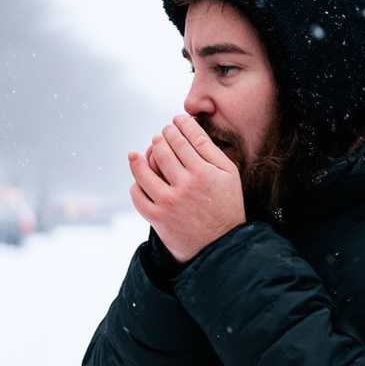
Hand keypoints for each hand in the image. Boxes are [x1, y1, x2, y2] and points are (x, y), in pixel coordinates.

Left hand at [128, 113, 244, 263]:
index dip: (179, 125)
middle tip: (161, 133)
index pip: (186, 138)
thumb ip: (212, 151)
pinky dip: (136, 183)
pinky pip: (138, 195)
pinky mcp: (157, 218)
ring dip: (141, 157)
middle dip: (161, 136)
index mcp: (205, 172)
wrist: (220, 245)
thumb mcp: (229, 174)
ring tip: (142, 152)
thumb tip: (191, 129)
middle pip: (165, 149)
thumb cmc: (226, 205)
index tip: (176, 120)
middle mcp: (185, 184)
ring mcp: (169, 202)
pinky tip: (139, 179)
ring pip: (145, 170)